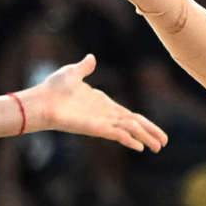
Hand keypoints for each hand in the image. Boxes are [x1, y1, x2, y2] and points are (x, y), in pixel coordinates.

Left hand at [15, 55, 165, 152]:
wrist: (41, 101)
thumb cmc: (53, 88)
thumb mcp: (72, 72)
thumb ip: (85, 67)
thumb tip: (91, 58)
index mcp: (103, 103)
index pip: (130, 114)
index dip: (144, 122)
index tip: (155, 131)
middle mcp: (106, 114)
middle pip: (135, 124)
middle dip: (150, 132)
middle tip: (164, 143)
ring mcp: (102, 122)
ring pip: (130, 130)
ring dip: (145, 137)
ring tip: (158, 147)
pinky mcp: (96, 128)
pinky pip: (118, 134)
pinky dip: (130, 139)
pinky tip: (140, 147)